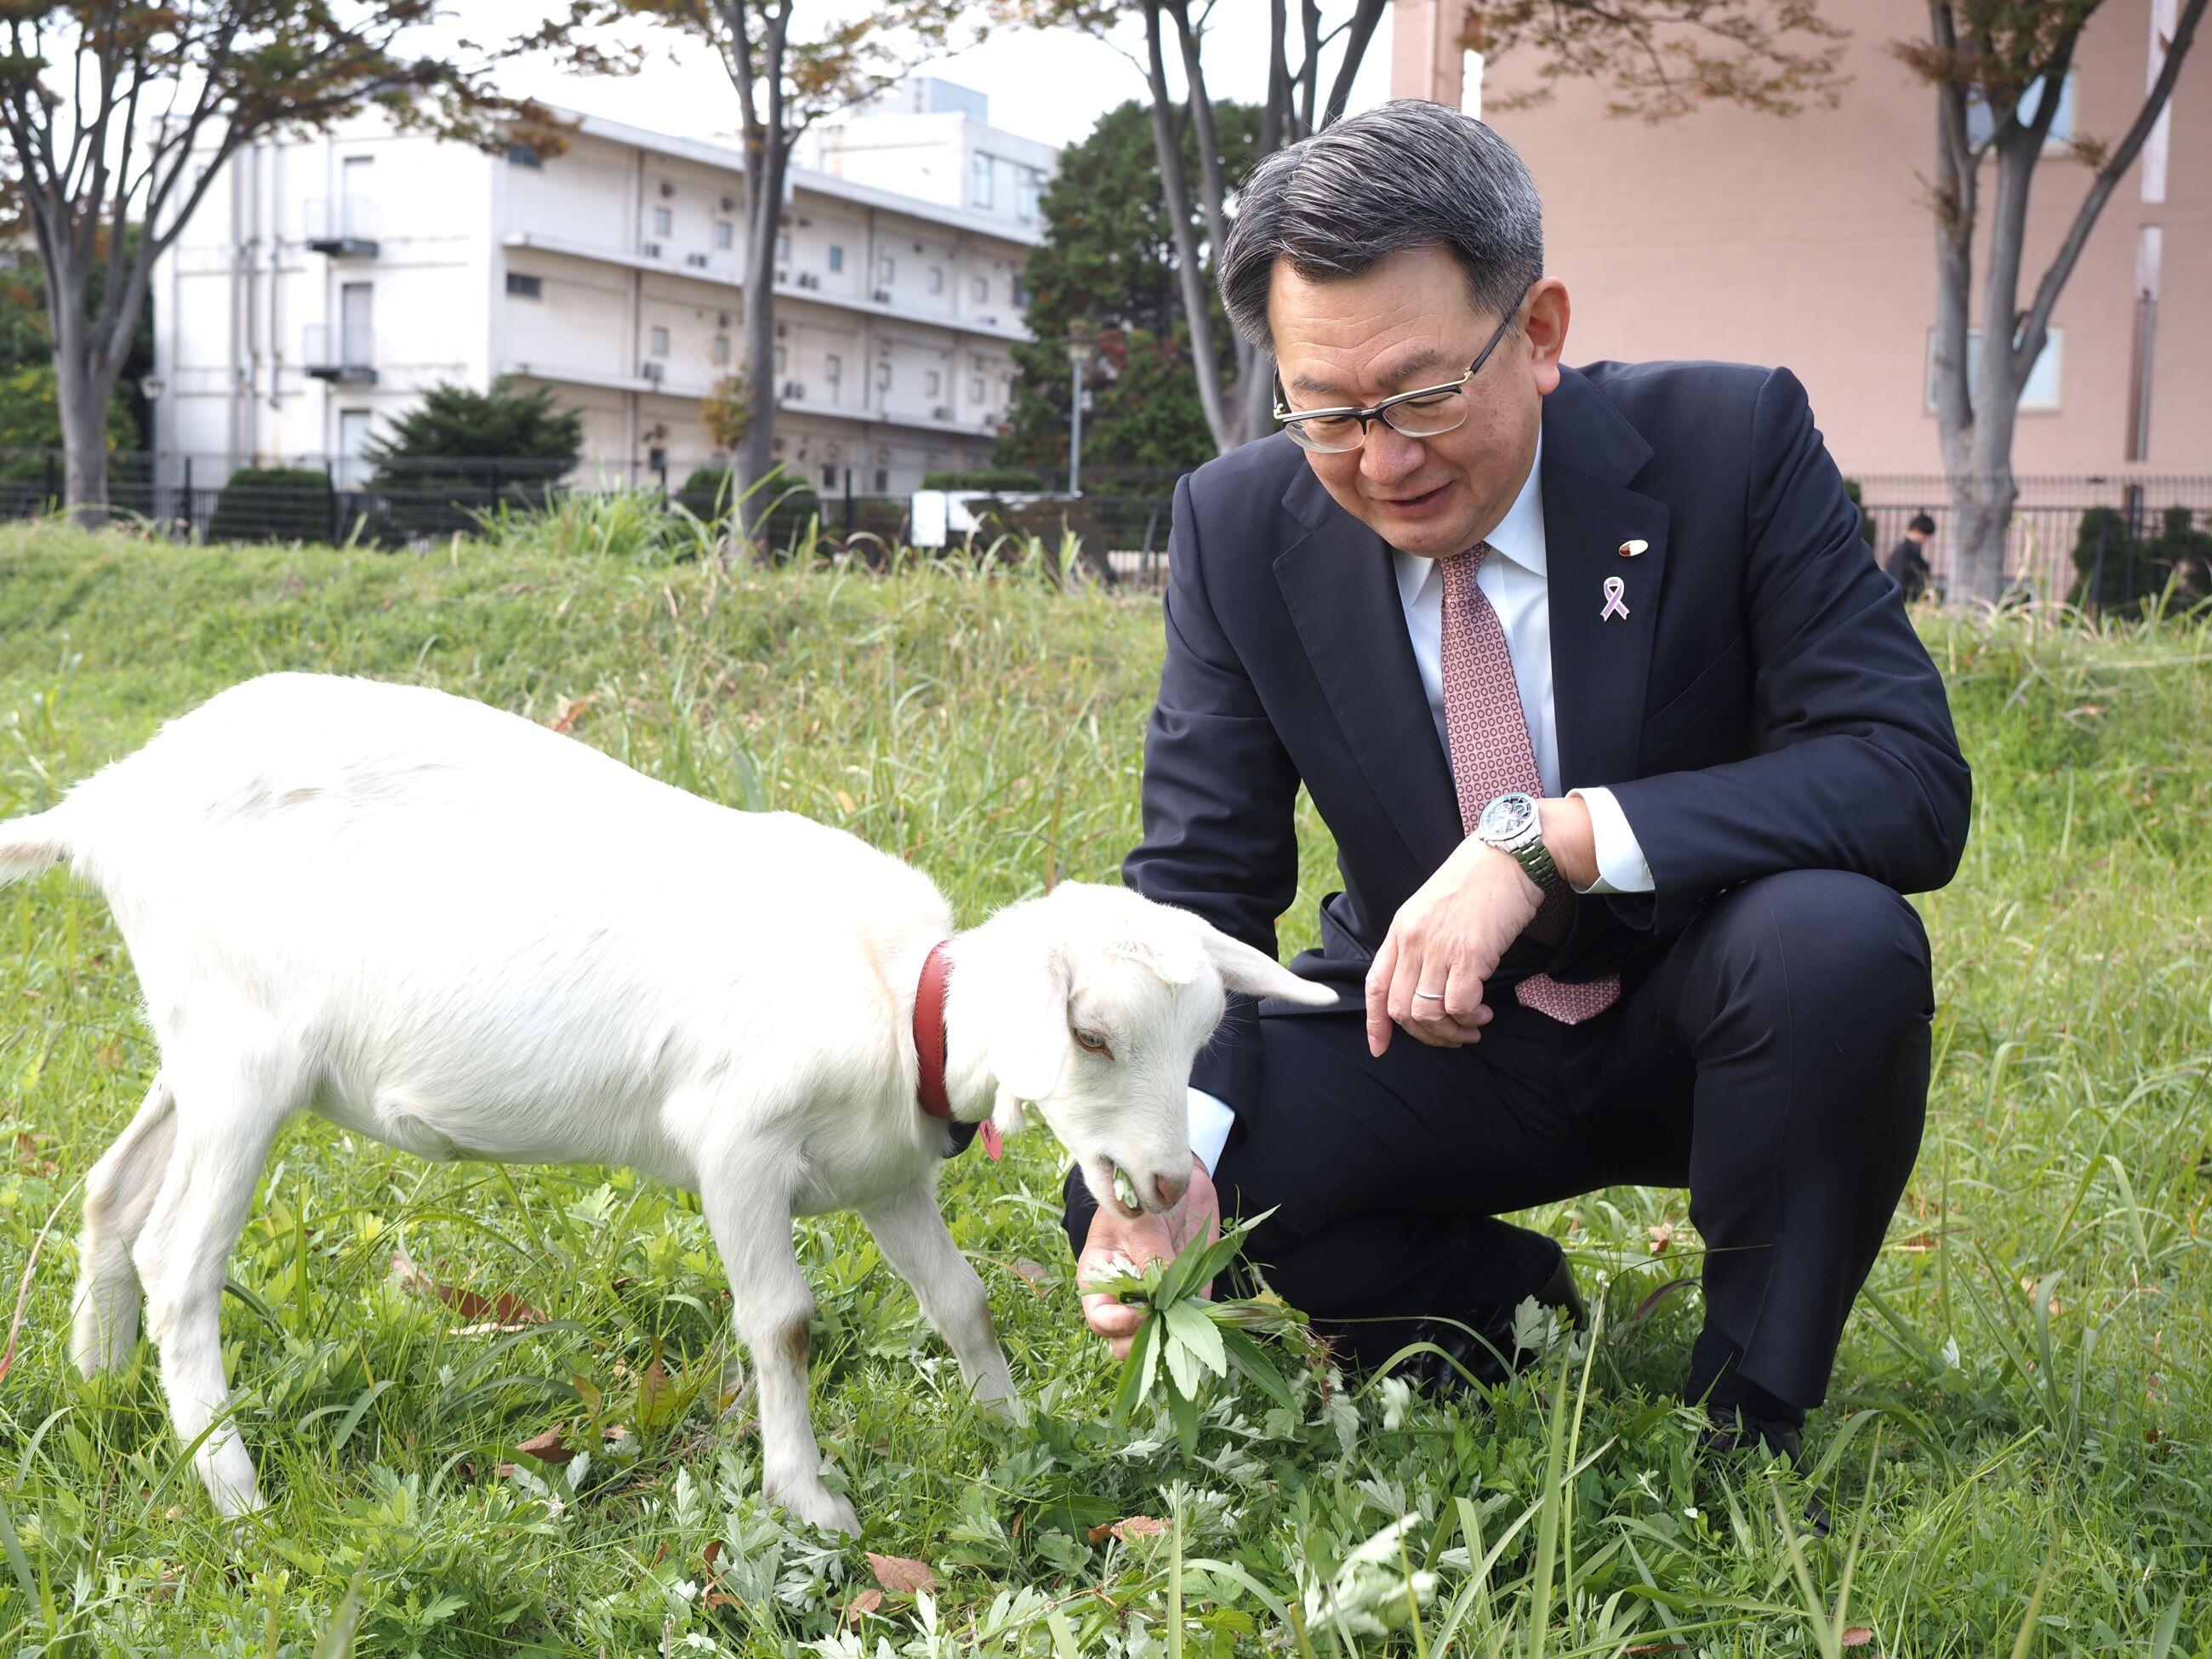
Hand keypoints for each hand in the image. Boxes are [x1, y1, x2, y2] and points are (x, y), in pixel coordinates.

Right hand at [1077, 1154, 1219, 1360]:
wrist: (1176, 1180)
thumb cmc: (1142, 1195)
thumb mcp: (1140, 1224)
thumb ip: (1150, 1260)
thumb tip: (1163, 1300)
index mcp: (1101, 1278)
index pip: (1100, 1318)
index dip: (1117, 1323)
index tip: (1141, 1312)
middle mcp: (1126, 1296)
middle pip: (1125, 1340)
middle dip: (1144, 1340)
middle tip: (1165, 1322)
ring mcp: (1157, 1299)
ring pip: (1160, 1338)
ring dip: (1174, 1339)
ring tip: (1189, 1324)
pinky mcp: (1188, 1295)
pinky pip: (1192, 1321)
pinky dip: (1201, 1327)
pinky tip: (1209, 1322)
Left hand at [1365, 836, 1542, 1057]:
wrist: (1508, 854)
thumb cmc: (1478, 880)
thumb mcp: (1433, 908)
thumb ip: (1422, 941)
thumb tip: (1426, 982)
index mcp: (1400, 930)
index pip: (1375, 984)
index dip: (1375, 1023)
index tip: (1380, 1047)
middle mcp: (1412, 941)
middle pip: (1399, 1008)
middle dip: (1424, 1034)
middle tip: (1450, 1035)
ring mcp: (1438, 947)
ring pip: (1427, 1013)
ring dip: (1449, 1031)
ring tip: (1472, 1026)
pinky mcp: (1469, 954)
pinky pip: (1458, 1005)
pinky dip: (1470, 1017)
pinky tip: (1484, 1013)